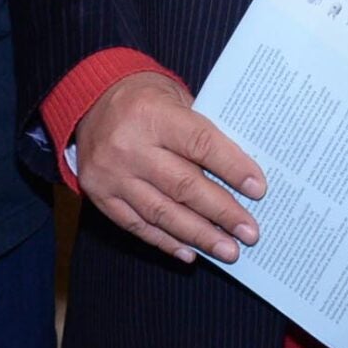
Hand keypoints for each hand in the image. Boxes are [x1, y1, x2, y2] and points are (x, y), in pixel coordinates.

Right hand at [73, 72, 266, 264]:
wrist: (90, 100)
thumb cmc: (144, 98)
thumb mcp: (174, 96)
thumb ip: (201, 131)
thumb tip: (240, 173)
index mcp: (152, 114)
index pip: (200, 144)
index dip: (232, 168)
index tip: (258, 189)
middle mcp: (129, 146)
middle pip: (184, 186)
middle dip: (222, 212)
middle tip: (249, 232)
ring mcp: (112, 174)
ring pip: (162, 212)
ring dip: (199, 235)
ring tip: (228, 249)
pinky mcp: (100, 195)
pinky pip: (137, 225)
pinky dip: (166, 241)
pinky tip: (191, 251)